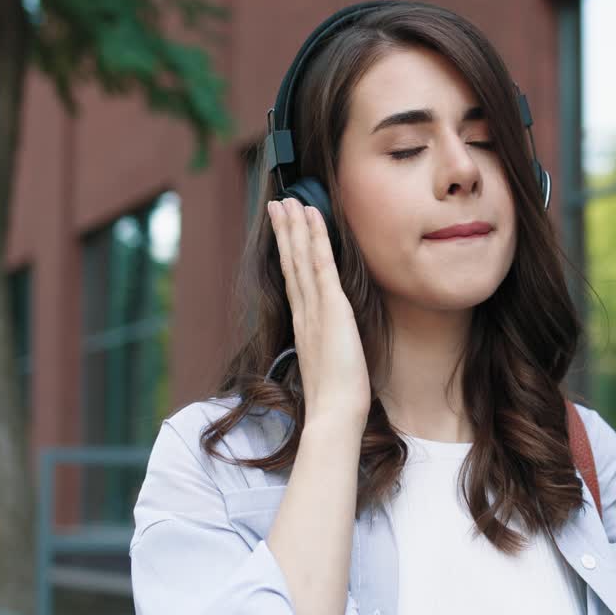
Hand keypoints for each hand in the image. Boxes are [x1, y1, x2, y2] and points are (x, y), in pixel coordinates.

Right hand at [268, 198, 370, 423]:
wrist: (335, 413)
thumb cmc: (337, 400)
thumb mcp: (332, 367)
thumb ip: (329, 350)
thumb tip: (334, 346)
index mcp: (304, 326)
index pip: (295, 281)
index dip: (288, 254)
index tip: (284, 233)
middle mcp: (304, 313)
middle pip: (291, 263)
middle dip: (285, 232)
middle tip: (278, 204)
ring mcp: (315, 308)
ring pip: (302, 258)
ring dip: (295, 227)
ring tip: (289, 201)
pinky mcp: (331, 307)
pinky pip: (321, 264)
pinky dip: (316, 238)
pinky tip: (312, 217)